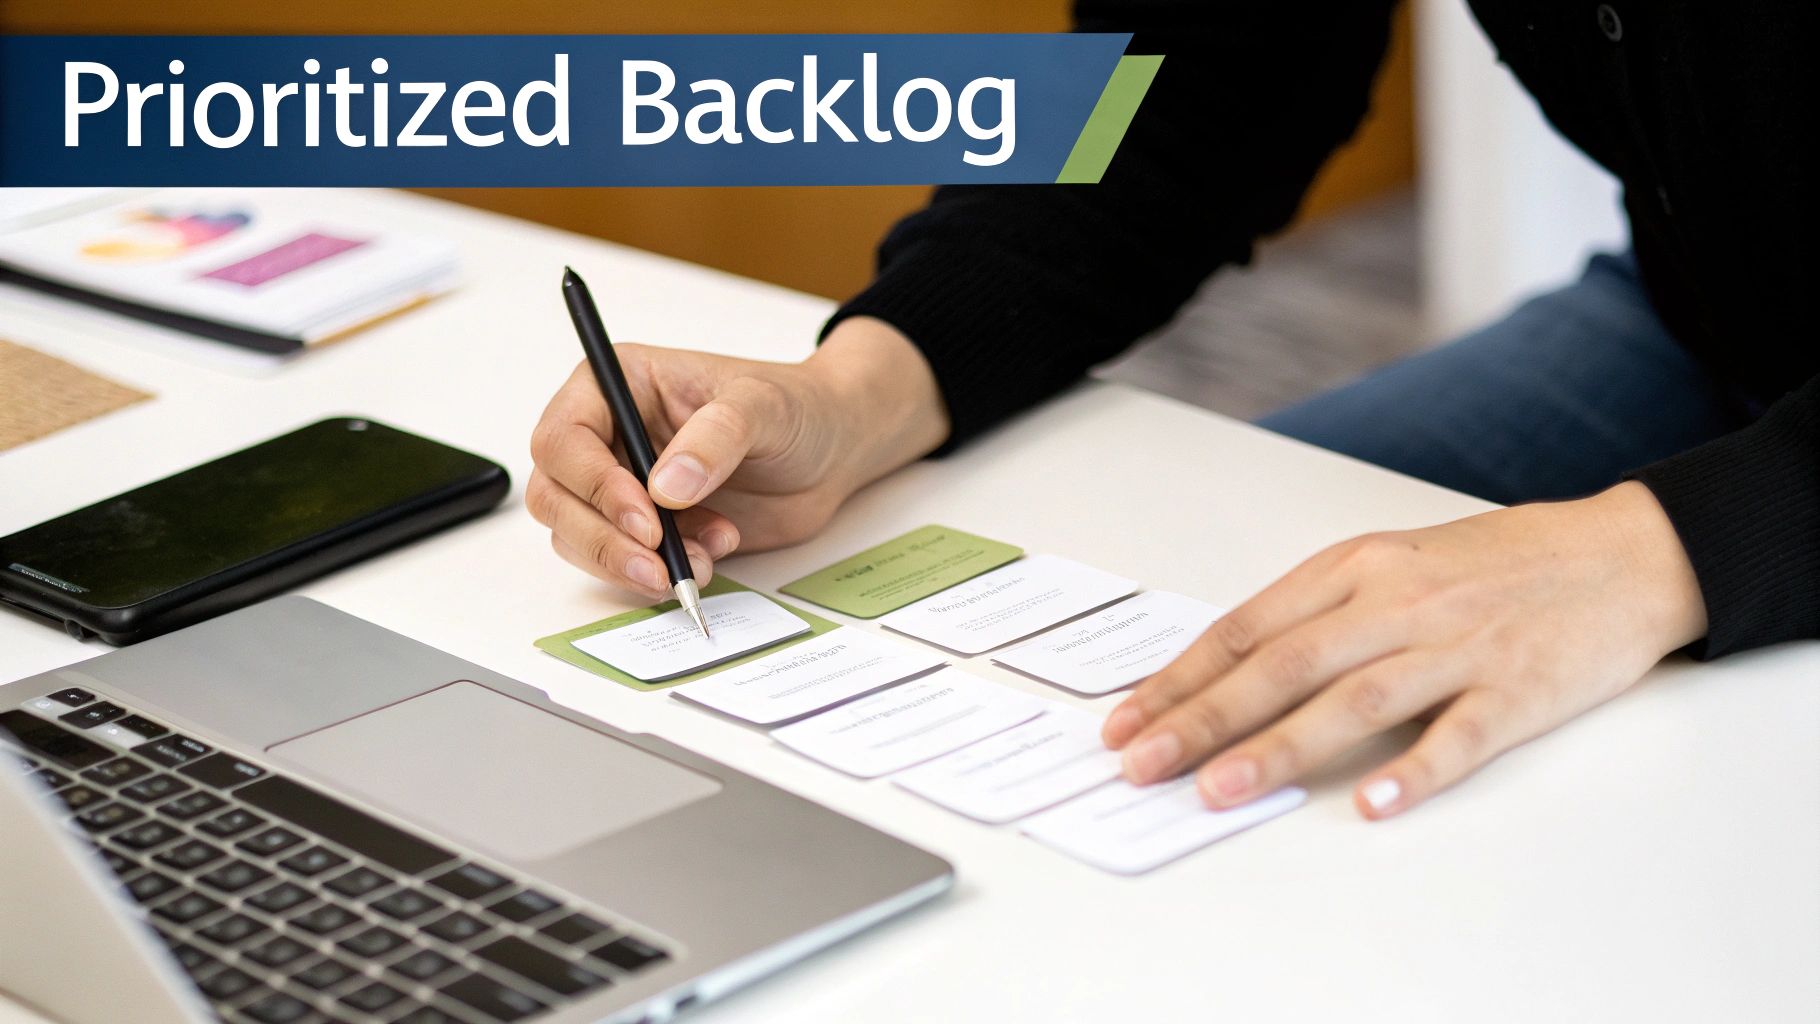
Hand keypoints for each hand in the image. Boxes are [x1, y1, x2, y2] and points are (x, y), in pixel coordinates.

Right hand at [527, 316, 947, 599]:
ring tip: (702, 559)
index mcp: (620, 384)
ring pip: (577, 536)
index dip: (592, 483)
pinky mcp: (647, 529)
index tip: (645, 518)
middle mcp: (608, 434)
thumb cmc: (796, 408)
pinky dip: (657, 574)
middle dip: (602, 538)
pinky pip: (619, 562)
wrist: (833, 450)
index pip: (564, 436)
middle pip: (555, 495)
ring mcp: (623, 485)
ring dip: (631, 563)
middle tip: (657, 564)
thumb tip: (665, 488)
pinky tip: (712, 556)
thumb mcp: (764, 407)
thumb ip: (716, 439)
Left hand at [1102, 481, 1707, 818]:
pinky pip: (1460, 734)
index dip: (1180, 678)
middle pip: (1284, 664)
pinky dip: (1416, 770)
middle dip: (1202, 717)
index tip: (1126, 720)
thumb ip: (1319, 612)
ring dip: (1281, 747)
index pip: (1247, 628)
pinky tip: (1374, 804)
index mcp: (1356, 568)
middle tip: (1142, 763)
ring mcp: (1458, 646)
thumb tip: (1230, 671)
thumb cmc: (1496, 562)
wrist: (1622, 553)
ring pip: (1356, 699)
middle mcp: (1397, 602)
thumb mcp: (1394, 562)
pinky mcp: (1518, 690)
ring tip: (1220, 790)